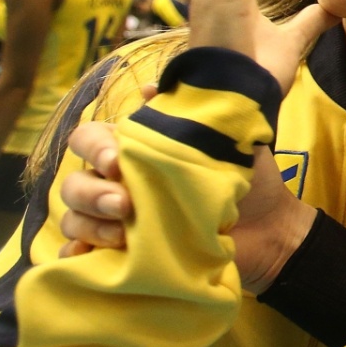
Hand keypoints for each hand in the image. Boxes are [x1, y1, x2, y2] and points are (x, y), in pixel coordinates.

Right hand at [58, 108, 316, 291]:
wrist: (271, 231)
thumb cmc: (249, 182)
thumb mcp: (228, 140)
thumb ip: (193, 112)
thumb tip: (149, 87)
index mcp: (136, 152)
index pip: (89, 139)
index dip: (94, 147)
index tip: (116, 162)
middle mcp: (118, 185)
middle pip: (74, 183)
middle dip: (92, 193)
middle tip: (125, 204)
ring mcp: (115, 223)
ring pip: (75, 219)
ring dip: (90, 226)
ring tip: (123, 236)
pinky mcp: (120, 258)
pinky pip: (79, 259)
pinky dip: (76, 258)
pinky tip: (88, 258)